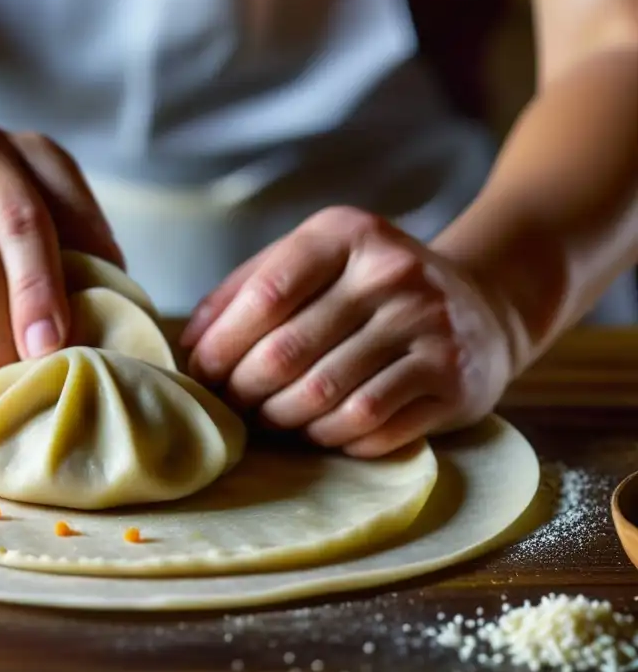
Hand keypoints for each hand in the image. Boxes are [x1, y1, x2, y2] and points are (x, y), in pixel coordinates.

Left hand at [180, 206, 514, 457]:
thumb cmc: (371, 289)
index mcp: (347, 234)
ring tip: (271, 420)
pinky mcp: (452, 379)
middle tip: (234, 406)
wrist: (481, 305)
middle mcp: (393, 273)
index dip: (222, 344)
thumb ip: (248, 287)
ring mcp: (429, 327)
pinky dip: (331, 437)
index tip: (203, 373)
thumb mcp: (316, 261)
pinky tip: (320, 430)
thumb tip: (190, 343)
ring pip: (324, 395)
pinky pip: (369, 425)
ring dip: (283, 419)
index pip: (266, 295)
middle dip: (245, 391)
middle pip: (288, 352)